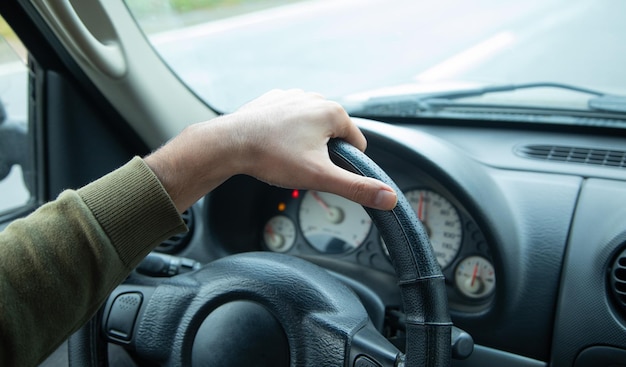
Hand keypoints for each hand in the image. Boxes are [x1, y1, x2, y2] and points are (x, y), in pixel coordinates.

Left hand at [145, 89, 396, 211]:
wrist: (229, 144)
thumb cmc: (272, 157)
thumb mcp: (320, 177)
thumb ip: (357, 188)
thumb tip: (389, 198)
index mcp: (333, 112)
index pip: (357, 144)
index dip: (344, 164)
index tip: (322, 172)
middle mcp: (315, 98)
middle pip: (333, 135)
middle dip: (322, 154)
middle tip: (300, 165)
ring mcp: (293, 96)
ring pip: (311, 127)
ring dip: (304, 143)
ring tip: (284, 155)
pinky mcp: (273, 100)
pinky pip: (290, 119)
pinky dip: (285, 133)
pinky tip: (273, 144)